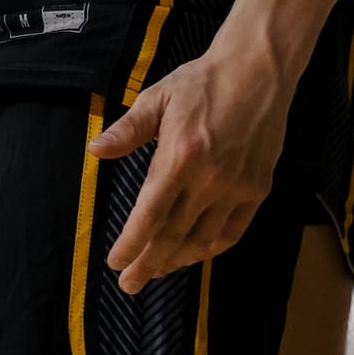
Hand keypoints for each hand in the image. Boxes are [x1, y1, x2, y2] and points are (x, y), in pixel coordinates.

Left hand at [88, 43, 289, 292]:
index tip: (115, 263)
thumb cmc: (202, 82)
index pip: (149, 213)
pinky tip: (194, 254)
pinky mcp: (257, 189)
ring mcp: (237, 186)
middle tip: (129, 283)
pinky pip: (232, 232)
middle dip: (148, 263)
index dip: (131, 243)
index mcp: (180, 155)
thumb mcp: (158, 97)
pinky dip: (210, 248)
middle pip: (173, 234)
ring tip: (157, 270)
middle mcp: (209, 178)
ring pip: (202, 239)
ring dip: (177, 260)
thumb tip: (95, 150)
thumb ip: (128, 130)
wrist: (257, 70)